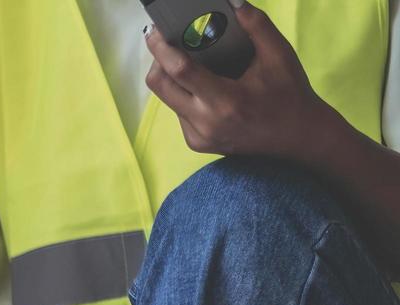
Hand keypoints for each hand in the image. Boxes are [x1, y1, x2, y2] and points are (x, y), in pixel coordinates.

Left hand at [142, 4, 340, 160]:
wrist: (298, 137)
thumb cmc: (290, 94)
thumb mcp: (280, 56)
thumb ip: (257, 26)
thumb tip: (234, 2)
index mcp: (226, 100)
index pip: (179, 70)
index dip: (161, 48)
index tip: (154, 31)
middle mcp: (206, 122)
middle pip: (160, 86)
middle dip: (157, 60)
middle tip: (166, 42)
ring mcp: (199, 136)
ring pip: (167, 99)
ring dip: (171, 77)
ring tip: (187, 60)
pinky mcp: (197, 142)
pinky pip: (178, 113)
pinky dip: (183, 95)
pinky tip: (202, 87)